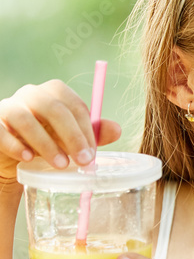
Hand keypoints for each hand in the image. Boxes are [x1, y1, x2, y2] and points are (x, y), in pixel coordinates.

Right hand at [0, 80, 121, 182]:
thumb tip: (117, 130)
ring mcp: (8, 107)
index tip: (93, 154)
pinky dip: (15, 145)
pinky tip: (28, 158)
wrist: (13, 155)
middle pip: (52, 107)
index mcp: (54, 94)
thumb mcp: (71, 139)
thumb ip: (92, 134)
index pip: (73, 104)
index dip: (86, 129)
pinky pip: (0, 130)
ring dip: (45, 143)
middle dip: (71, 135)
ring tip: (60, 164)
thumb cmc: (47, 142)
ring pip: (25, 118)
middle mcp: (30, 95)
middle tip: (83, 161)